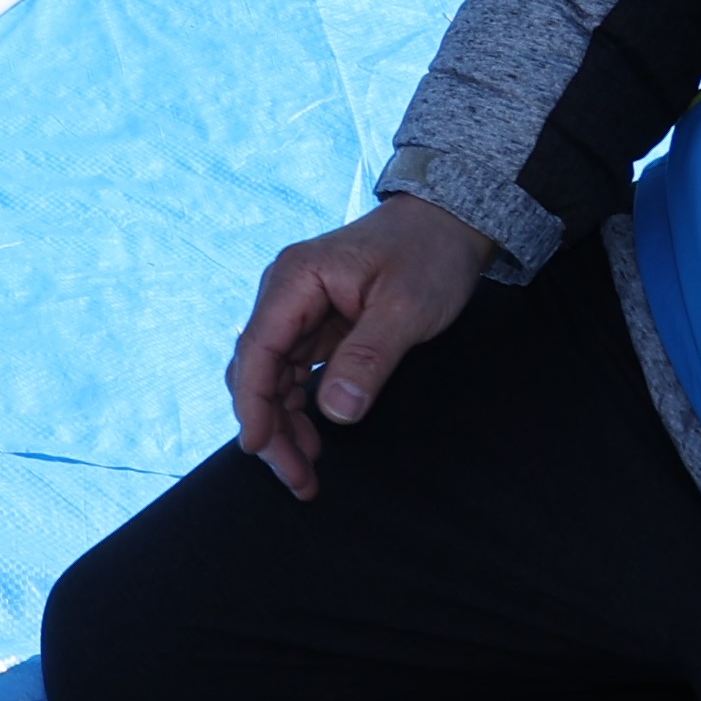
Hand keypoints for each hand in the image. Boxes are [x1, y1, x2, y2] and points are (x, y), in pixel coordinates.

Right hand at [224, 193, 494, 496]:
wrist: (447, 223)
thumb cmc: (429, 255)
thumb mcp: (407, 308)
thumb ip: (369, 357)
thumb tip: (334, 410)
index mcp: (295, 280)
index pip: (256, 350)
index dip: (253, 404)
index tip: (258, 449)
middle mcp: (285, 294)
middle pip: (257, 370)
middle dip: (269, 427)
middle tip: (298, 478)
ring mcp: (298, 310)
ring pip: (272, 377)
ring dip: (283, 423)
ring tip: (308, 469)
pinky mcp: (316, 323)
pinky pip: (294, 372)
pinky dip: (300, 406)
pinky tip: (317, 434)